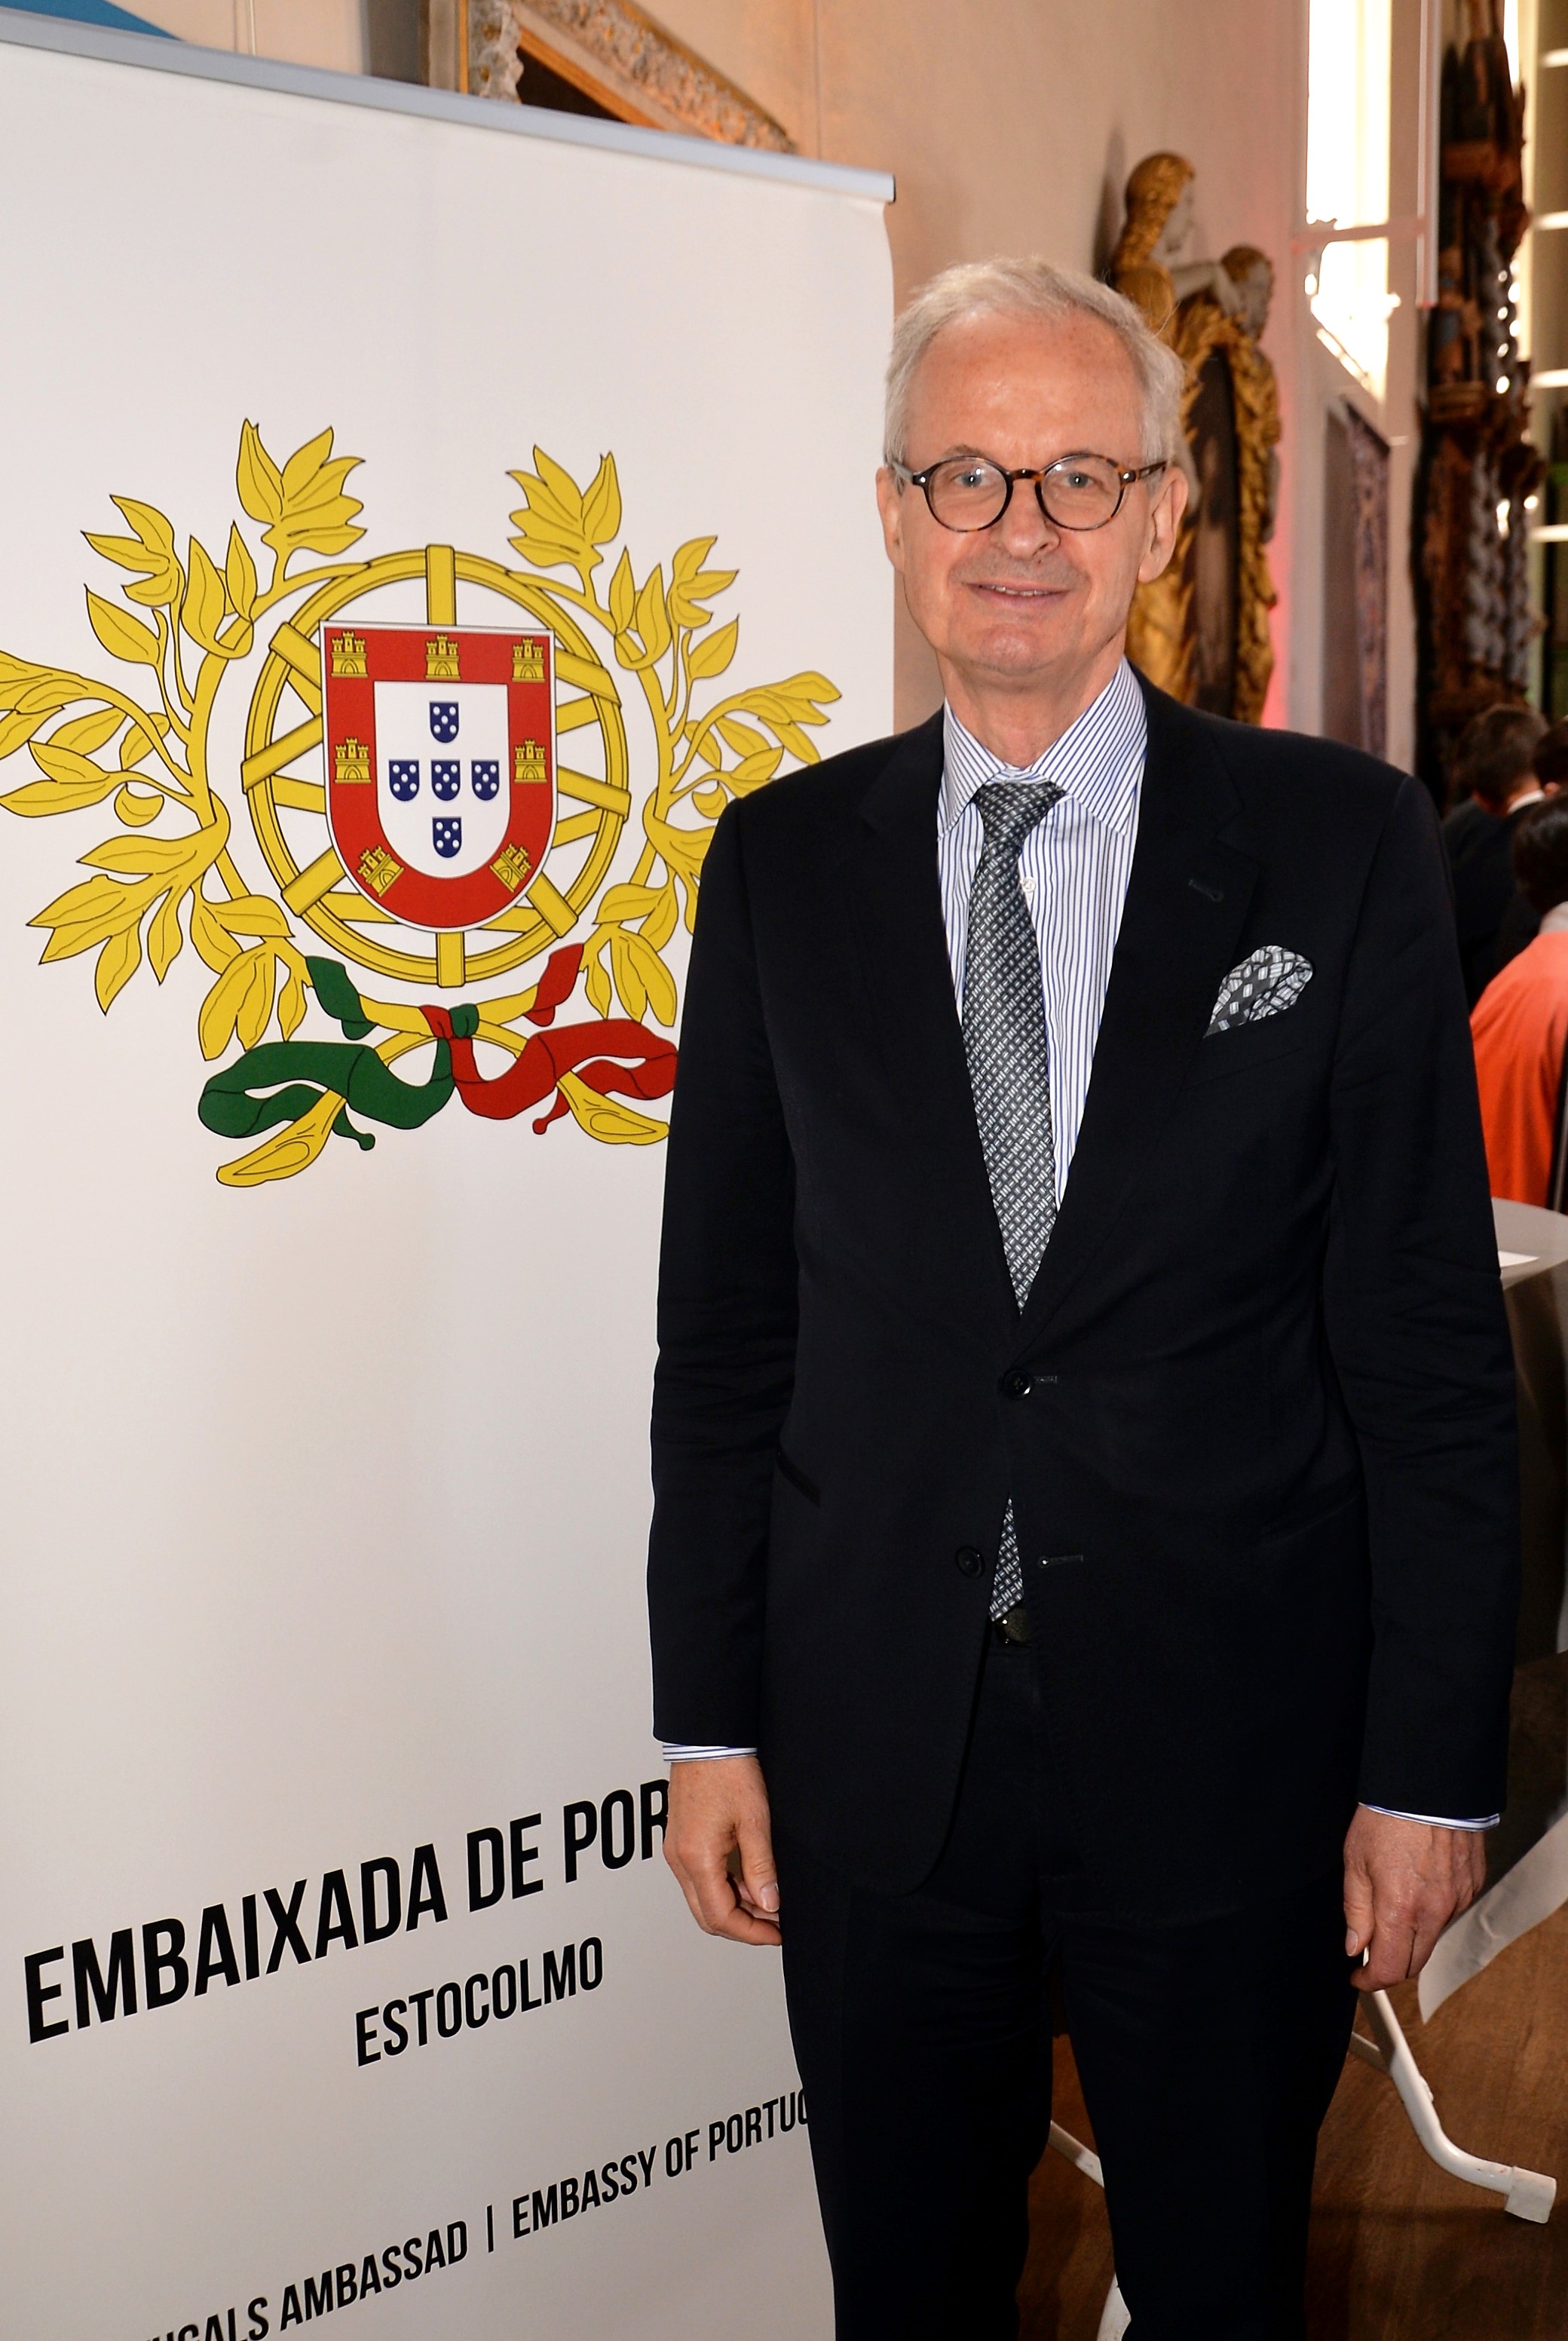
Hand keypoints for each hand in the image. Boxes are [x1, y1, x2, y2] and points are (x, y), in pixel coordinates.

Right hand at [664, 1755, 781, 1947]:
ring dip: (734, 1908)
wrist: (707, 1740)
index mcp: (696, 1858)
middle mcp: (679, 1859)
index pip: (720, 1917)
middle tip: (774, 1925)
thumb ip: (761, 1867)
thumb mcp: (755, 1822)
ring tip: (768, 1901)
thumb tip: (769, 1903)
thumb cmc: (728, 1771)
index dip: (750, 1932)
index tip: (776, 1934)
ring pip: (702, 1899)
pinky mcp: (679, 1841)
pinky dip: (723, 1888)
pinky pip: (698, 1879)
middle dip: (742, 1927)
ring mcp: (675, 1851)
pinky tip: (749, 1881)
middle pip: (706, 1916)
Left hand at [1342, 1805, 1486, 1990]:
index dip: (1370, 1981)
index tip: (1358, 1978)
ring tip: (1394, 1904)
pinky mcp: (1471, 1887)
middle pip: (1415, 1963)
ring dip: (1412, 1937)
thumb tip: (1355, 1946)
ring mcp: (1457, 1900)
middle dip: (1391, 1964)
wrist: (1427, 1786)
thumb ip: (1356, 1910)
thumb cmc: (1387, 1818)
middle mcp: (1434, 1912)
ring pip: (1433, 1939)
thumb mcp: (1355, 1862)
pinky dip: (1432, 1913)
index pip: (1390, 1969)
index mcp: (1400, 1909)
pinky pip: (1449, 1913)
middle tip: (1372, 1949)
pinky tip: (1418, 1886)